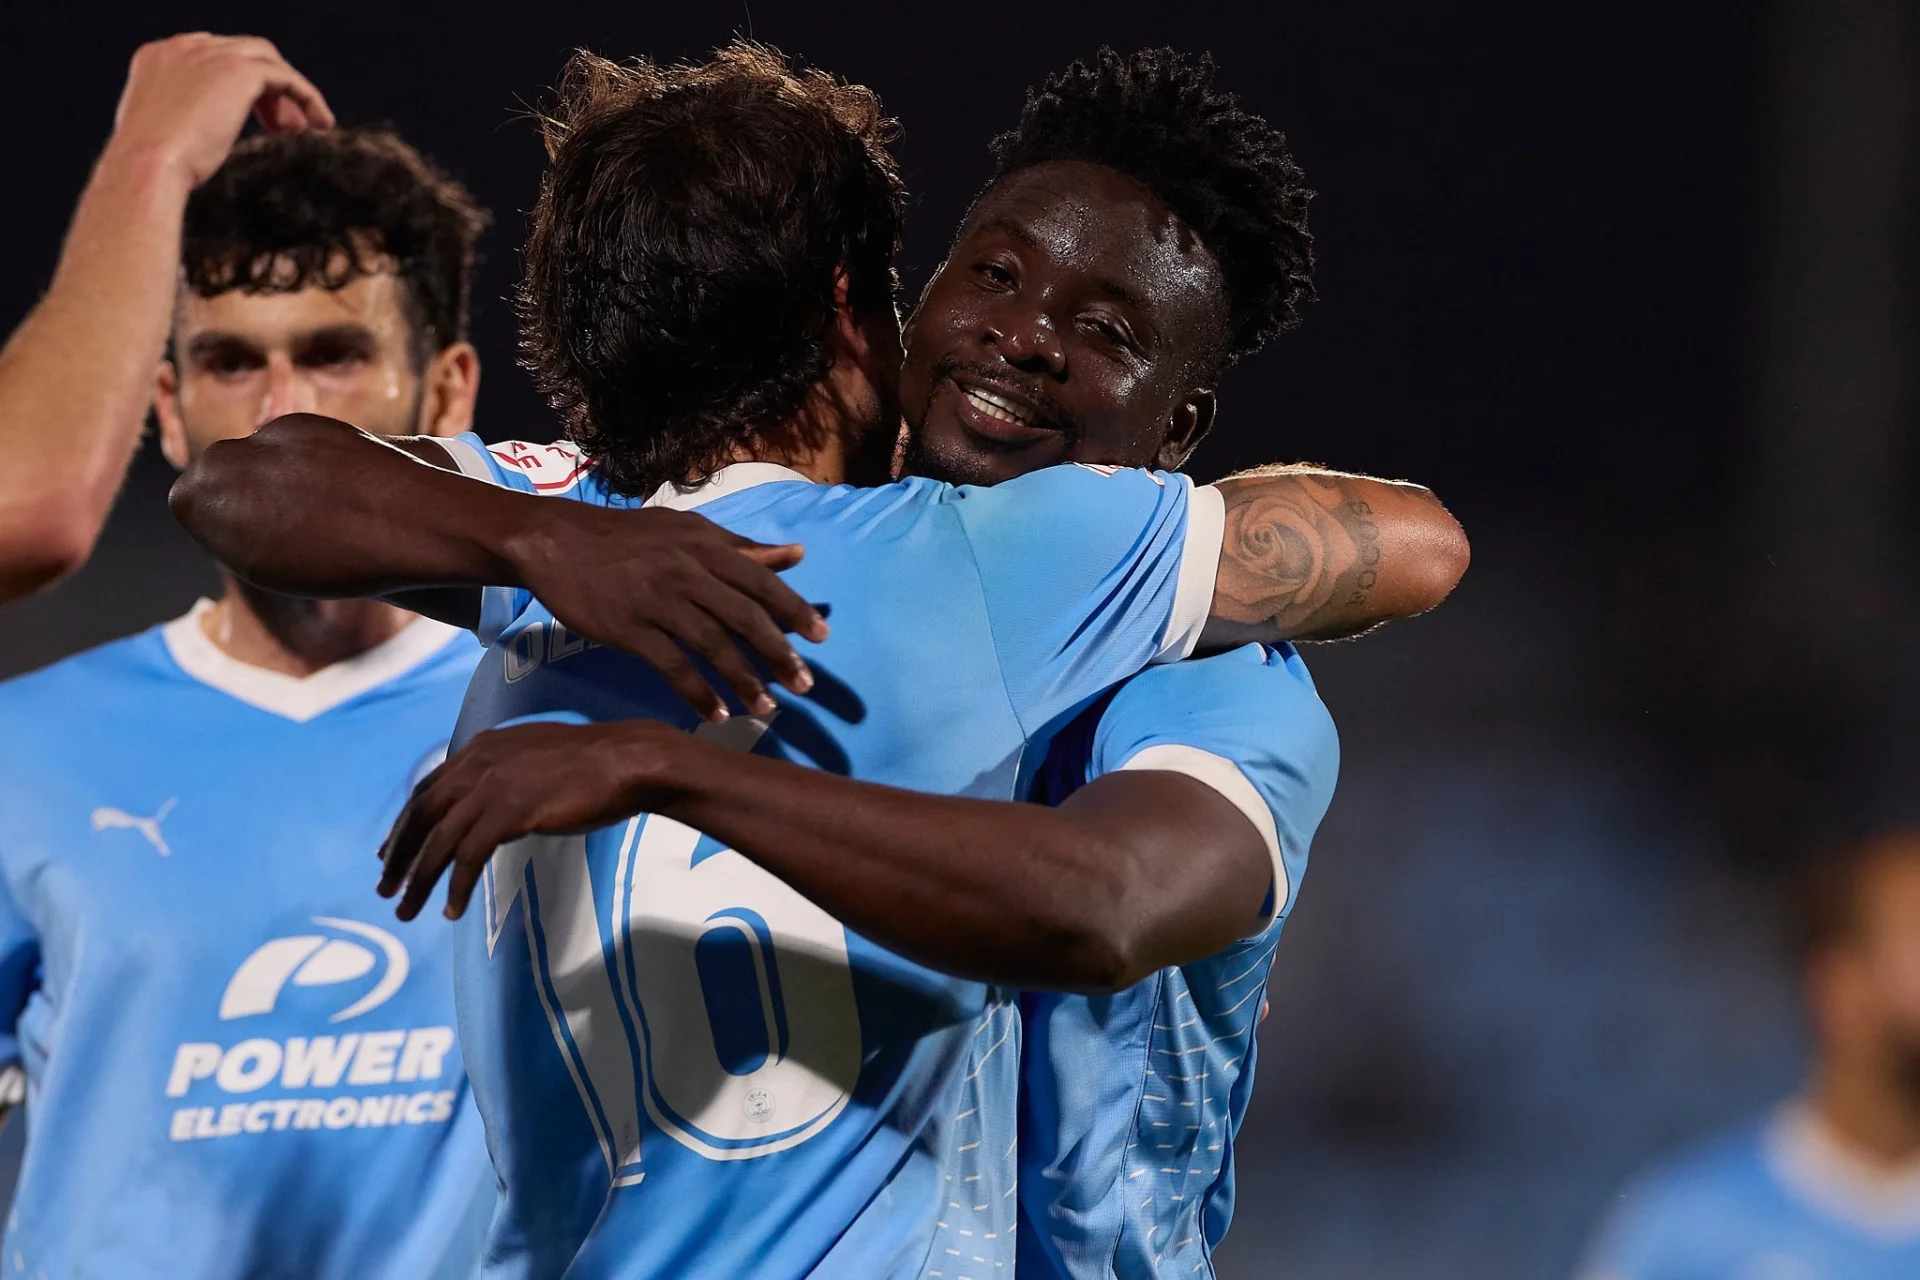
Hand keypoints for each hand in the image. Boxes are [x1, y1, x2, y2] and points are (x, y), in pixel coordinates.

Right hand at [105, 33, 333, 190]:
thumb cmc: (152, 165)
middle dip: (265, 88)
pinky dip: (307, 96)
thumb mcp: (163, 132)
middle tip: (282, 125)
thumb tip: (202, 131)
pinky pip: (287, 76)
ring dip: (287, 93)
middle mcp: (183, 47)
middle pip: (241, 53)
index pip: (210, 57)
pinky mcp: (238, 70)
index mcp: (159, 57)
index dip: (237, 86)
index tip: (255, 116)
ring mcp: (210, 54)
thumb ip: (182, 117)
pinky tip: (321, 122)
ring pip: (266, 60)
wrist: (148, 164)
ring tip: (300, 128)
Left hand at [378, 720, 684, 920]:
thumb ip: (504, 772)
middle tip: (386, 889)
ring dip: (419, 879)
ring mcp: (492, 786)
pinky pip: (469, 856)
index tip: (390, 852)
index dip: (405, 824)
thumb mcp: (534, 758)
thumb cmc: (594, 764)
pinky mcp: (510, 812)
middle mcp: (478, 763)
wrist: (627, 762)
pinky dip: (456, 885)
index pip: (428, 788)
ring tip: (407, 910)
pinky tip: (452, 909)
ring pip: (439, 840)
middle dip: (399, 854)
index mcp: (481, 748)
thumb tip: (490, 798)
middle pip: (422, 814)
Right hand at [507, 502, 829, 721]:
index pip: (760, 580)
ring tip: (767, 708)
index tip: (822, 637)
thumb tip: (796, 554)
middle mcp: (686, 572)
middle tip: (805, 685)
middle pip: (743, 617)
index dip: (793, 610)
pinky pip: (671, 666)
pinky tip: (718, 714)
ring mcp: (656, 601)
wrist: (557, 540)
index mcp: (705, 546)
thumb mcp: (688, 530)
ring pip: (711, 646)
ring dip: (743, 681)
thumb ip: (742, 547)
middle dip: (778, 653)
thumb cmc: (629, 538)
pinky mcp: (628, 629)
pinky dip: (697, 693)